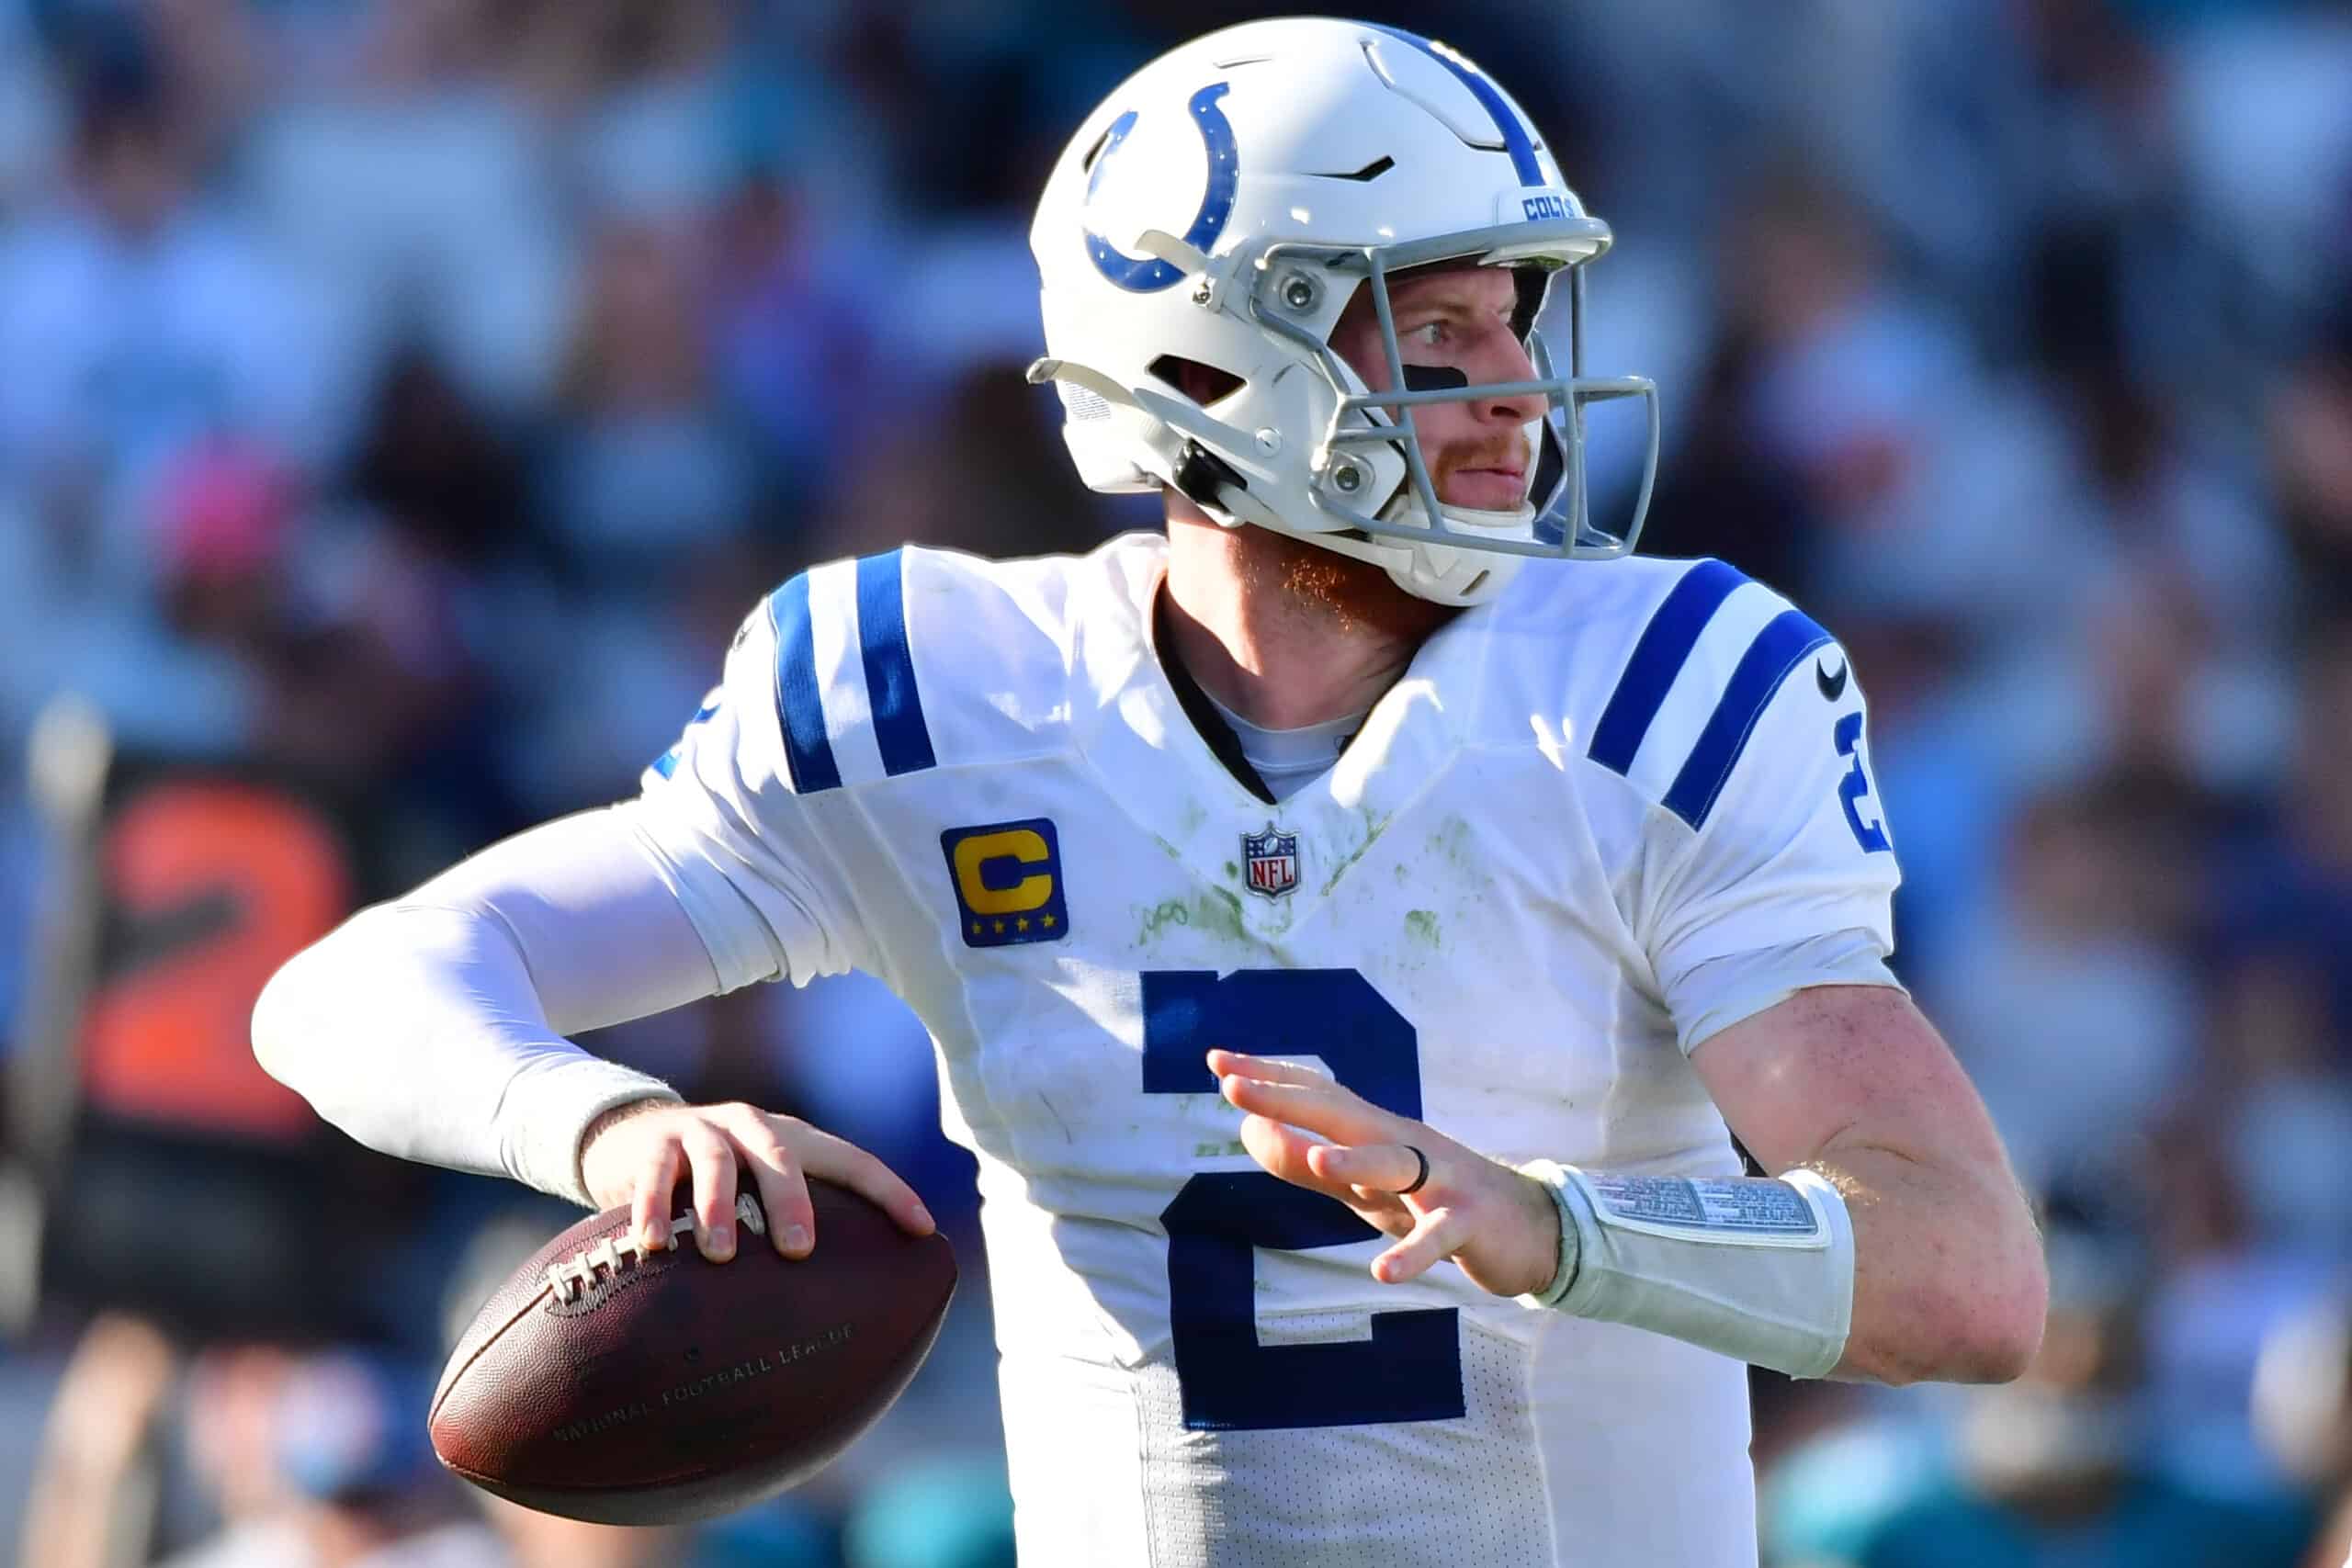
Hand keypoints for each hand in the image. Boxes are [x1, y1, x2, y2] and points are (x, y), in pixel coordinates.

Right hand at [579, 1100, 932, 1263]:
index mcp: (794, 1141)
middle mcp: (753, 1128)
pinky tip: (652, 1244)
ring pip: (717, 1162)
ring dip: (719, 1208)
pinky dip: (653, 1207)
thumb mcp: (759, 1190)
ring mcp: (703, 1131)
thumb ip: (792, 1228)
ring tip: (721, 1254)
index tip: (924, 1230)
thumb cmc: (716, 1182)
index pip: (853, 1161)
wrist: (633, 1136)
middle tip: (797, 1250)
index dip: (890, 1192)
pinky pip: (656, 1174)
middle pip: (782, 1157)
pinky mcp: (655, 1144)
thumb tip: (839, 1311)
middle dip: (792, 1202)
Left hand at [1209, 1050, 1560, 1298]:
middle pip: (1342, 1114)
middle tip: (1233, 1086)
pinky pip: (1436, 1236)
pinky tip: (1383, 1272)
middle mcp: (1404, 1144)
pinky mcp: (1467, 1223)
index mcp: (1377, 1131)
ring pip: (1393, 1165)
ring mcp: (1438, 1181)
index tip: (1217, 1062)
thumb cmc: (1433, 1200)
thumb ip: (1305, 1164)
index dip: (1269, 1078)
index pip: (1317, 1095)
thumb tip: (1248, 1132)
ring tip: (1317, 1158)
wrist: (1528, 1227)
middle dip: (1288, 1100)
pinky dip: (1412, 1254)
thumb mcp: (1361, 1185)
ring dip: (1356, 1160)